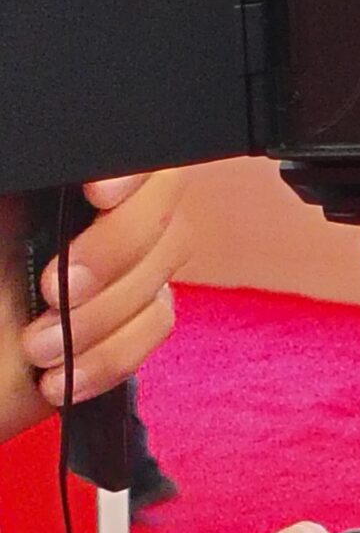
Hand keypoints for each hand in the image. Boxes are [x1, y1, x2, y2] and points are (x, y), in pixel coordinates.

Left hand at [19, 173, 189, 409]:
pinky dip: (112, 355)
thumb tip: (62, 161)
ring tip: (37, 348)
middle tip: (54, 289)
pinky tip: (61, 375)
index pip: (132, 157)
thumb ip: (22, 187)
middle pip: (164, 208)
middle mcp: (92, 221)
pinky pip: (158, 325)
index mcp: (55, 188)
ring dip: (103, 318)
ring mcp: (115, 273)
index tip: (98, 196)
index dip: (132, 174)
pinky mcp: (125, 324)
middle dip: (116, 253)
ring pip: (164, 270)